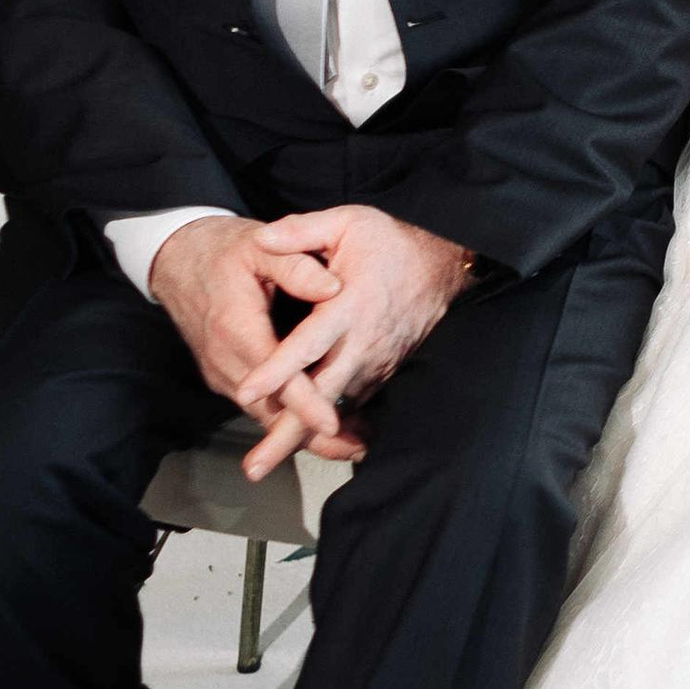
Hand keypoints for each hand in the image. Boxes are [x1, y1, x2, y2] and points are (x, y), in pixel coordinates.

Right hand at [145, 214, 370, 476]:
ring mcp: (221, 372)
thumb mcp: (260, 246)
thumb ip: (297, 265)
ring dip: (302, 433)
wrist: (177, 259)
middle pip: (270, 408)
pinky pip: (258, 405)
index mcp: (235, 327)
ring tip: (350, 445)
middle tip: (356, 449)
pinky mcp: (224, 377)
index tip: (332, 423)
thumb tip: (336, 288)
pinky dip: (288, 418)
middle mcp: (224, 359)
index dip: (304, 401)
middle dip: (310, 434)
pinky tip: (322, 427)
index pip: (273, 376)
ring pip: (264, 413)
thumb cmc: (225, 250)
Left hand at [223, 206, 478, 476]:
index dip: (278, 369)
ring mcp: (374, 364)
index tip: (247, 389)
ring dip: (302, 436)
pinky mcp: (381, 373)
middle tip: (256, 466)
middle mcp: (362, 343)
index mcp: (349, 306)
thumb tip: (261, 238)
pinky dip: (325, 427)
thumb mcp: (348, 222)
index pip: (308, 343)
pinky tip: (299, 444)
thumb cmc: (389, 243)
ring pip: (334, 408)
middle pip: (320, 396)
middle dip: (287, 432)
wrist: (442, 268)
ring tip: (266, 461)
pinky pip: (349, 405)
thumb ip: (302, 230)